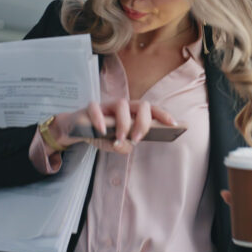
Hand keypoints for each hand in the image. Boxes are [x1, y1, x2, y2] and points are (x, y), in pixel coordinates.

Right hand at [49, 100, 176, 153]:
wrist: (77, 129)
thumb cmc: (101, 134)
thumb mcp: (114, 143)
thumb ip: (123, 145)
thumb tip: (128, 147)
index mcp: (132, 113)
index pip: (151, 110)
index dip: (163, 115)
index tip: (174, 124)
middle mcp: (122, 106)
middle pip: (140, 105)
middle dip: (142, 121)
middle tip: (138, 138)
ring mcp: (107, 105)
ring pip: (121, 104)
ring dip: (123, 122)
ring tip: (121, 138)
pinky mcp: (90, 108)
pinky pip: (96, 108)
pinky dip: (99, 119)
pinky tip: (102, 131)